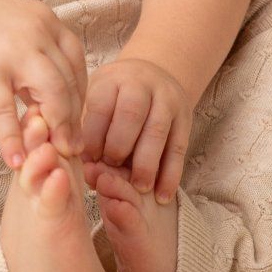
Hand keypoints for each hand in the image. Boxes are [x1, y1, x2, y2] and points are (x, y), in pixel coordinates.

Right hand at [0, 0, 88, 170]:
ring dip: (56, 128)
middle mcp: (37, 33)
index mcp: (47, 22)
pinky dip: (12, 139)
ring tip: (53, 153)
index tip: (76, 117)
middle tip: (72, 146)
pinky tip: (15, 159)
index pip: (77, 63)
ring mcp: (13, 52)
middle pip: (68, 81)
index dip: (80, 94)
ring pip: (50, 94)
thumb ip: (40, 58)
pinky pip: (5, 111)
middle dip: (72, 118)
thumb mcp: (18, 32)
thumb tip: (58, 97)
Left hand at [78, 55, 192, 204]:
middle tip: (110, 172)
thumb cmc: (114, 97)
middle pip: (131, 115)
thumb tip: (86, 170)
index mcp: (112, 79)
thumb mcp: (96, 100)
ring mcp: (167, 99)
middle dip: (119, 148)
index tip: (88, 161)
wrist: (151, 76)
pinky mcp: (185, 117)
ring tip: (138, 188)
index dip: (93, 138)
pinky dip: (170, 174)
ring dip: (146, 164)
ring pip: (157, 132)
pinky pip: (179, 148)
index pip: (101, 107)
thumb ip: (88, 130)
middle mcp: (142, 84)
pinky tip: (162, 195)